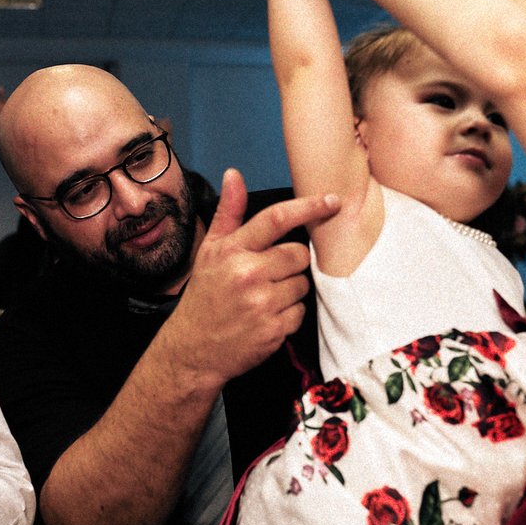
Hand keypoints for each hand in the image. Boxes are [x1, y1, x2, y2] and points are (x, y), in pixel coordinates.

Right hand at [164, 168, 338, 387]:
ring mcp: (261, 304)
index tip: (331, 200)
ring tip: (263, 299)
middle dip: (291, 262)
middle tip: (269, 275)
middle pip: (299, 254)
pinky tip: (266, 317)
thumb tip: (234, 175)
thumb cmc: (204, 297)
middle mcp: (247, 275)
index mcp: (232, 251)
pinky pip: (300, 312)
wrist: (194, 349)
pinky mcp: (273, 330)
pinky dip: (288, 315)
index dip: (308, 207)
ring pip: (302, 284)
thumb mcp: (209, 251)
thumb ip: (229, 214)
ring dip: (290, 290)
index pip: (276, 219)